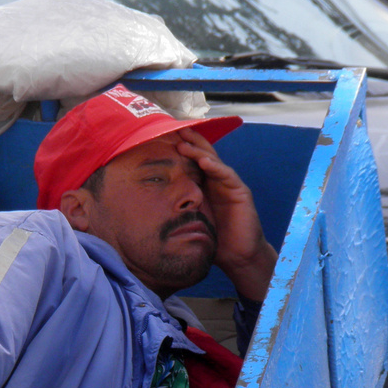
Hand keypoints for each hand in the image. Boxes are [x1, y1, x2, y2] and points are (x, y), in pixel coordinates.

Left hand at [177, 127, 276, 302]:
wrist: (239, 257)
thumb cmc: (215, 240)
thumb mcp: (191, 221)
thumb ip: (177, 211)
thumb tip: (146, 209)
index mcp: (205, 186)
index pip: (191, 162)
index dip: (179, 150)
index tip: (162, 139)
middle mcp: (217, 182)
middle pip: (202, 154)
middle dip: (189, 141)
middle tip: (172, 129)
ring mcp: (229, 185)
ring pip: (213, 161)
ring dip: (198, 150)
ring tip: (184, 142)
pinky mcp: (240, 192)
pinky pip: (226, 175)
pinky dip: (215, 167)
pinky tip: (203, 161)